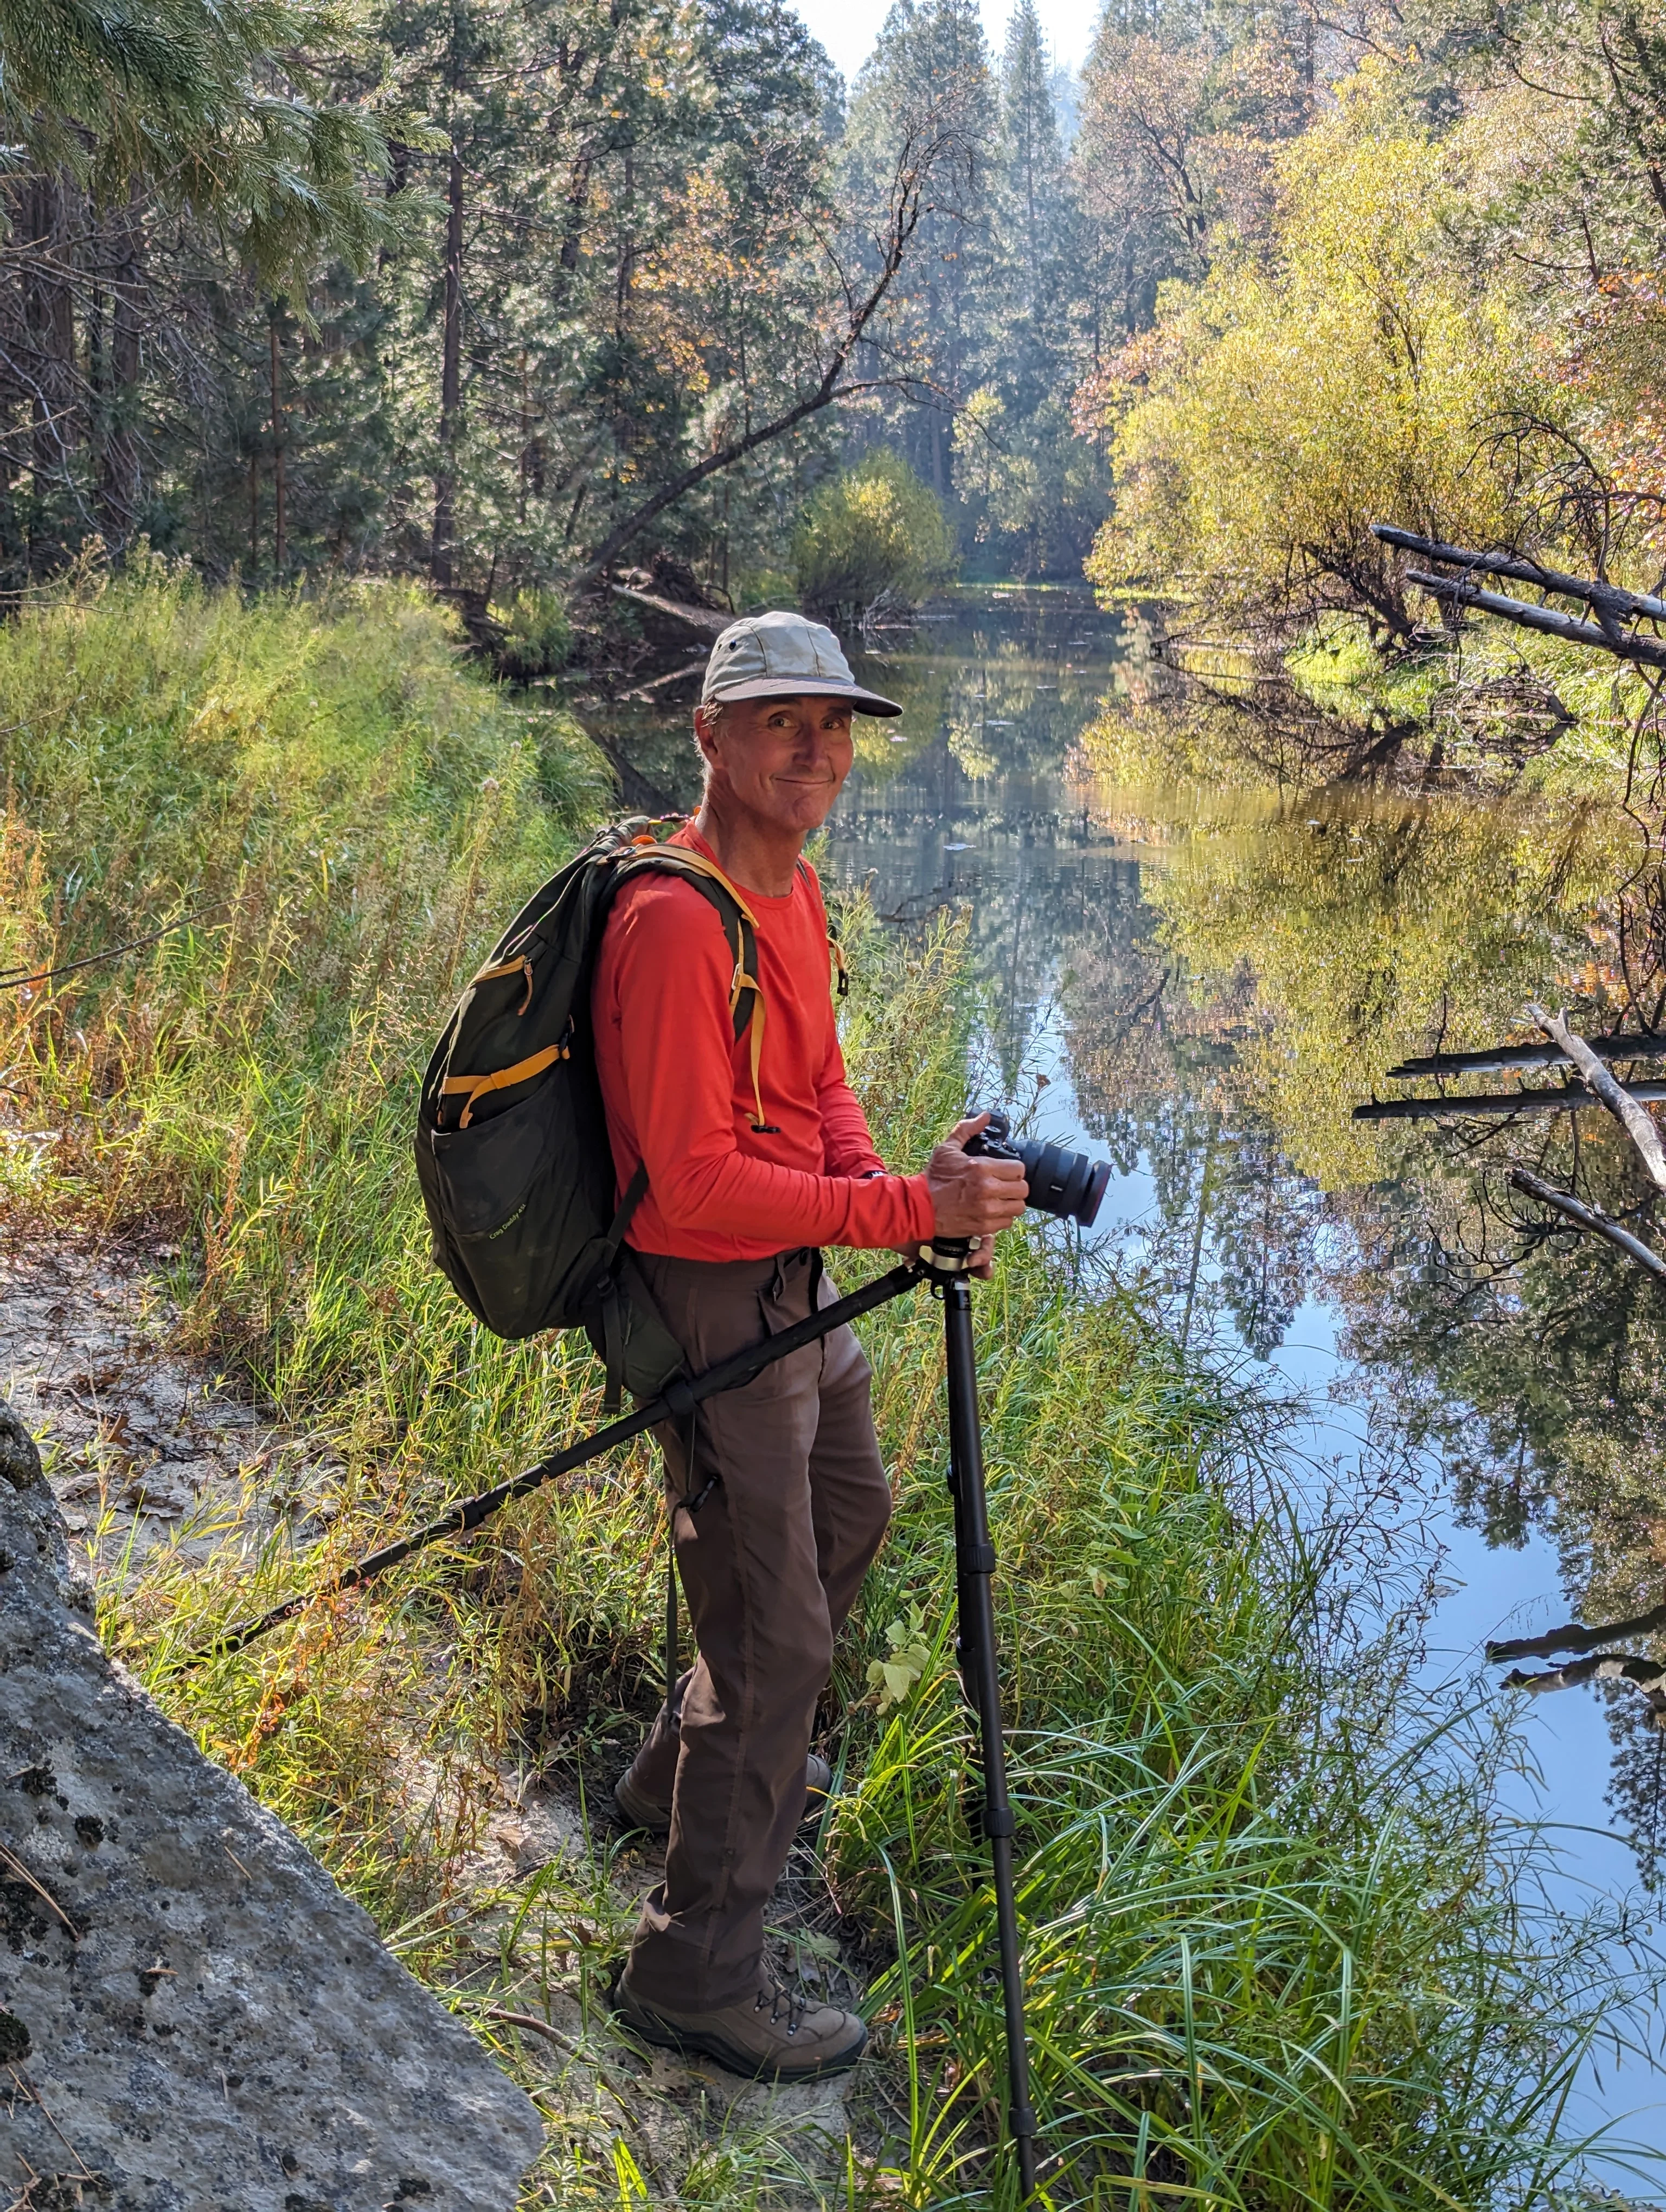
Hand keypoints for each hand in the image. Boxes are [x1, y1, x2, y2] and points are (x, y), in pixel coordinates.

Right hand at [924, 1113, 1026, 1273]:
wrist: (919, 1207)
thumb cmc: (934, 1178)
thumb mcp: (948, 1149)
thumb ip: (967, 1130)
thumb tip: (984, 1116)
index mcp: (982, 1168)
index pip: (1019, 1169)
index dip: (1014, 1169)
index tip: (1006, 1171)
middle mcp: (988, 1189)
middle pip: (1022, 1189)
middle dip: (1015, 1186)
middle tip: (1005, 1185)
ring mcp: (987, 1210)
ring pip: (1018, 1207)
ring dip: (1011, 1202)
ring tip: (1001, 1199)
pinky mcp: (984, 1226)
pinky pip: (1007, 1222)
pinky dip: (1002, 1217)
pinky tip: (992, 1211)